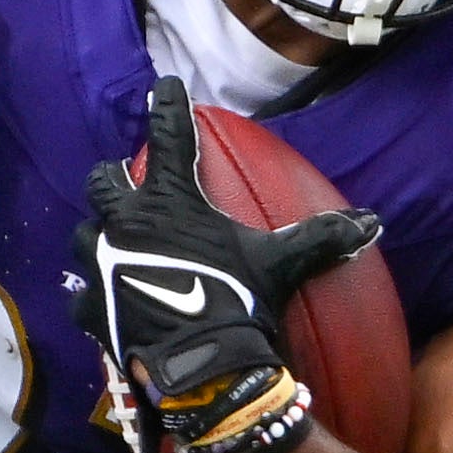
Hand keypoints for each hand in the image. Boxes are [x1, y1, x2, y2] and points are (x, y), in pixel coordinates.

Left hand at [73, 80, 375, 452]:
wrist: (198, 367)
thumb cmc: (236, 303)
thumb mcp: (280, 266)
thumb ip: (320, 238)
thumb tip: (371, 222)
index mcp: (169, 201)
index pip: (170, 136)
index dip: (169, 105)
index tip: (165, 84)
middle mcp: (124, 223)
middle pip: (105, 181)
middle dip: (113, 178)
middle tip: (125, 180)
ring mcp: (98, 263)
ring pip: (84, 232)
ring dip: (98, 232)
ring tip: (112, 242)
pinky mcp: (88, 305)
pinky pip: (82, 291)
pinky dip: (94, 291)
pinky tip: (107, 298)